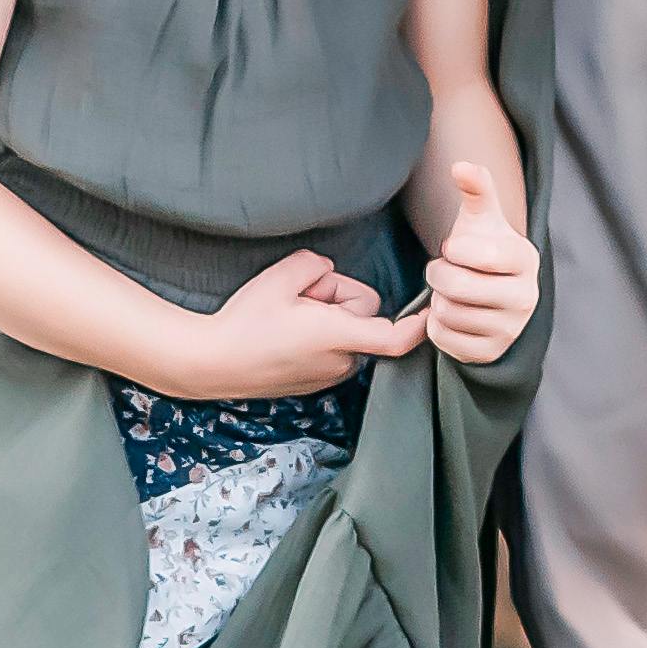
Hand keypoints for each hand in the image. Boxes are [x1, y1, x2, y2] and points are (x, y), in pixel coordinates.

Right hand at [174, 247, 412, 400]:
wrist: (212, 363)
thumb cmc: (246, 322)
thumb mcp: (281, 277)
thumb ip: (316, 265)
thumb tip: (328, 273)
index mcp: (339, 336)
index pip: (396, 336)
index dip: (420, 324)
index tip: (433, 309)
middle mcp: (341, 361)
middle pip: (364, 316)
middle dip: (339, 298)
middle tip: (301, 297)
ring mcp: (327, 376)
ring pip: (345, 331)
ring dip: (327, 318)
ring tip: (288, 317)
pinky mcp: (313, 382)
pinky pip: (330, 347)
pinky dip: (317, 335)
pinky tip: (284, 333)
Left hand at [412, 159, 536, 364]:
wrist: (494, 292)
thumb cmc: (483, 249)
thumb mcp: (480, 218)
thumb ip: (476, 189)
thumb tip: (461, 165)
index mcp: (525, 259)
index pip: (478, 255)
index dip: (455, 250)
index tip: (456, 249)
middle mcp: (526, 297)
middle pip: (456, 287)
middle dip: (438, 275)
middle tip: (444, 271)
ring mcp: (511, 329)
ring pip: (448, 313)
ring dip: (438, 300)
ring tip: (451, 292)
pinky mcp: (491, 352)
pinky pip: (444, 339)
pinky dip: (437, 325)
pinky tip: (452, 314)